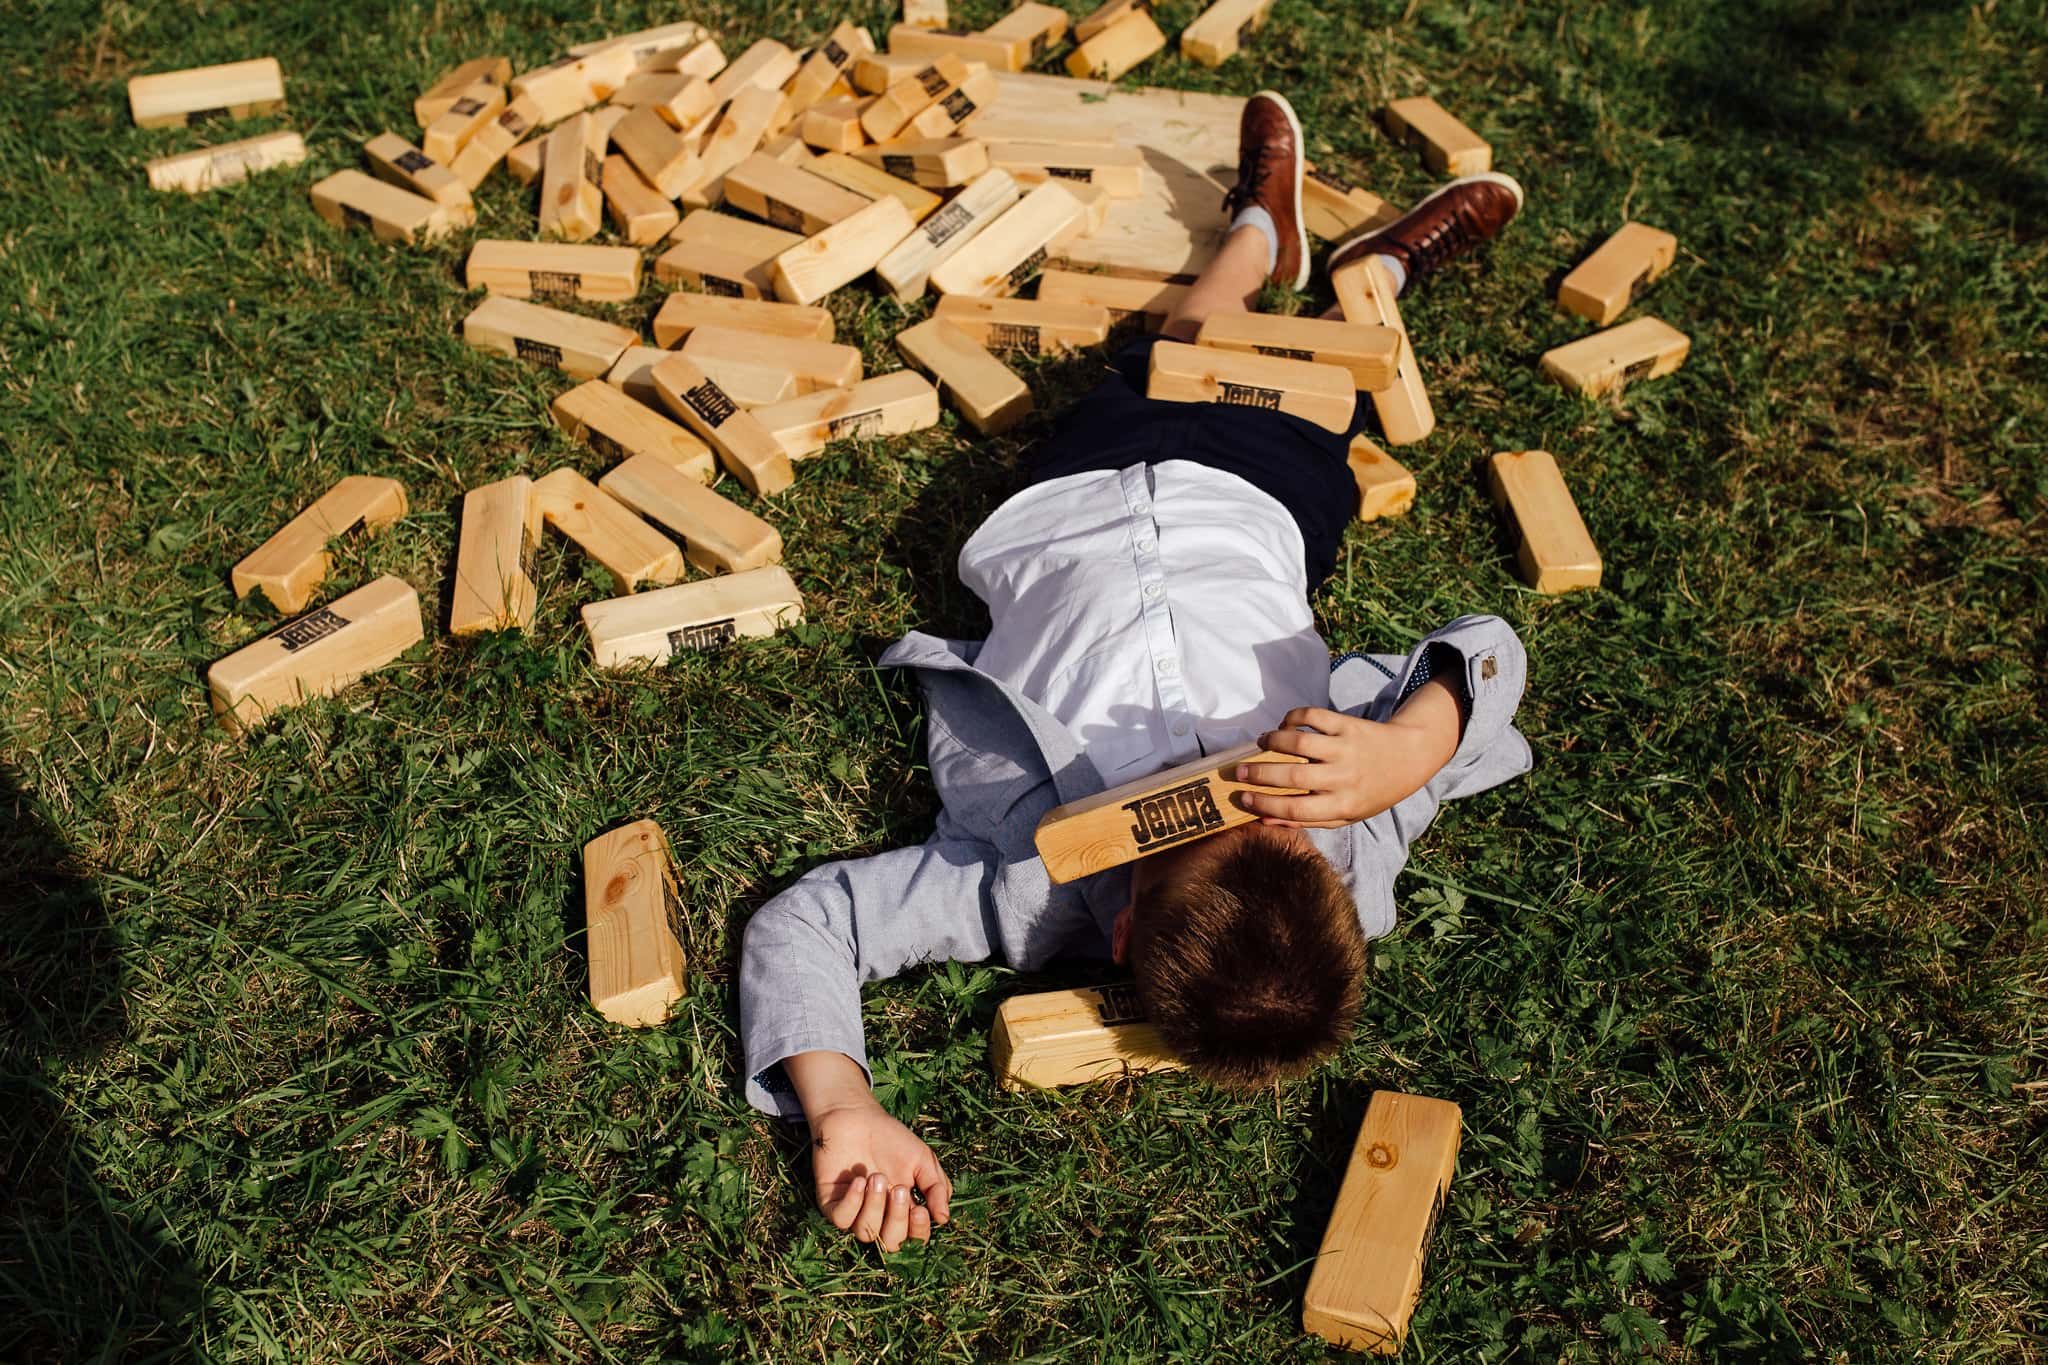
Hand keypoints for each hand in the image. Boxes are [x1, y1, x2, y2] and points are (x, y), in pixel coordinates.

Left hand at [806, 1095, 952, 1251]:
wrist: (858, 1117)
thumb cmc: (892, 1139)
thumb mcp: (923, 1160)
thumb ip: (936, 1188)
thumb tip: (944, 1218)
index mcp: (903, 1209)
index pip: (913, 1237)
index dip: (918, 1231)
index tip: (921, 1210)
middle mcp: (879, 1216)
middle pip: (890, 1242)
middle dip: (896, 1219)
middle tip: (898, 1188)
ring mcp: (854, 1211)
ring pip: (865, 1233)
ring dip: (874, 1206)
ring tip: (876, 1176)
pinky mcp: (831, 1203)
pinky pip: (842, 1219)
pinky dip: (852, 1203)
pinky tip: (859, 1181)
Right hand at [1235, 694, 1458, 827]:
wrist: (1409, 758)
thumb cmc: (1371, 792)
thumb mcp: (1347, 815)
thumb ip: (1309, 820)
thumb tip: (1265, 820)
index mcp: (1343, 805)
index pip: (1296, 810)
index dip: (1266, 805)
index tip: (1243, 799)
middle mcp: (1344, 778)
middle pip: (1293, 777)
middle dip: (1260, 774)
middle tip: (1239, 772)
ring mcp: (1346, 749)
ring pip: (1299, 744)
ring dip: (1272, 741)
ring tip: (1260, 743)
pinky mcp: (1348, 725)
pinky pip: (1313, 717)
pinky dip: (1292, 717)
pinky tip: (1285, 725)